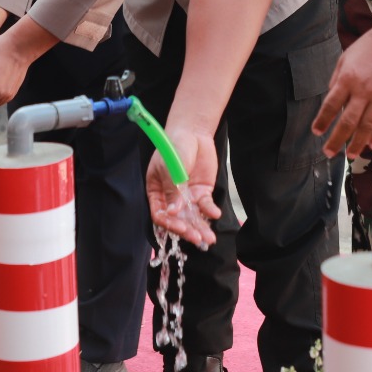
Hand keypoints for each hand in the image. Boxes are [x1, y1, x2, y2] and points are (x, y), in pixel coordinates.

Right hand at [146, 122, 218, 249]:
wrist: (192, 132)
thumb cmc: (174, 147)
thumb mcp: (170, 167)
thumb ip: (172, 190)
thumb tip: (173, 213)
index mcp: (156, 192)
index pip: (160, 214)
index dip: (170, 223)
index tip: (181, 227)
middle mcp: (171, 198)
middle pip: (178, 219)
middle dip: (188, 230)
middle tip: (198, 239)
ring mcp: (187, 196)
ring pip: (192, 217)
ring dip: (200, 227)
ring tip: (209, 239)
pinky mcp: (201, 192)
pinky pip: (205, 205)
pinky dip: (210, 211)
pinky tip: (215, 214)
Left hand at [312, 21, 371, 156]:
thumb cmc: (369, 46)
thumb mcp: (346, 58)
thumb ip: (337, 79)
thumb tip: (331, 98)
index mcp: (348, 78)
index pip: (331, 105)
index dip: (322, 121)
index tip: (316, 132)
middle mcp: (364, 90)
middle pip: (348, 121)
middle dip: (337, 140)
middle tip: (329, 153)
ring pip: (369, 126)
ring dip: (358, 143)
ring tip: (351, 155)